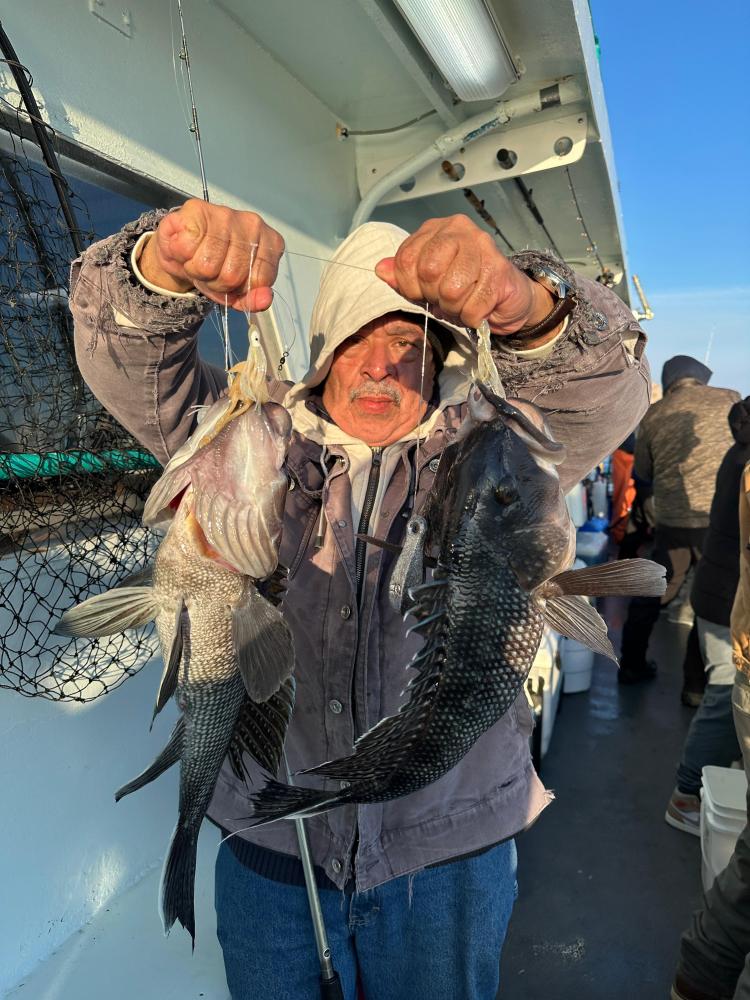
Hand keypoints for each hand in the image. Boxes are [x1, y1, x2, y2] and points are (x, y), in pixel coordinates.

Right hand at [139, 199, 284, 310]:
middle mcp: (253, 224)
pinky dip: (181, 254)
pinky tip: (186, 246)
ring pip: (207, 264)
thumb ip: (253, 300)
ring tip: (197, 259)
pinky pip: (186, 247)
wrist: (181, 248)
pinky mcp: (197, 209)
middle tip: (210, 270)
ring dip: (195, 270)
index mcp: (271, 244)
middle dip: (215, 282)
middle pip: (232, 275)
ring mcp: (226, 214)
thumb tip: (265, 299)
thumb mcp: (236, 292)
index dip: (239, 289)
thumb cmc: (214, 265)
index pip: (260, 281)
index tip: (231, 280)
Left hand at [374, 215, 554, 334]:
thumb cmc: (465, 286)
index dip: (410, 287)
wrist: (509, 297)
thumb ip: (403, 275)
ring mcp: (482, 247)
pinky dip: (472, 317)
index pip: (406, 259)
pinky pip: (473, 307)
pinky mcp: (499, 270)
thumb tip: (380, 269)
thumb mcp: (427, 282)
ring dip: (455, 309)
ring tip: (463, 303)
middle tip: (446, 299)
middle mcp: (459, 229)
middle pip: (428, 271)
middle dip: (434, 296)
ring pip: (452, 290)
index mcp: (436, 228)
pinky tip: (478, 309)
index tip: (423, 293)